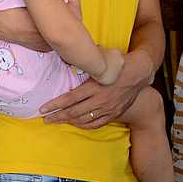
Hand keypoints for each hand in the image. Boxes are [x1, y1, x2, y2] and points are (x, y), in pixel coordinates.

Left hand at [38, 50, 153, 128]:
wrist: (140, 73)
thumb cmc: (119, 63)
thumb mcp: (101, 60)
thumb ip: (85, 63)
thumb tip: (69, 56)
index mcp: (95, 86)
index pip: (70, 98)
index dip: (55, 105)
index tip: (43, 109)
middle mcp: (100, 100)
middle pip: (73, 112)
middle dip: (57, 116)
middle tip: (45, 119)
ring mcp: (107, 109)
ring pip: (83, 119)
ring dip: (68, 121)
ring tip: (57, 121)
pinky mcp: (114, 113)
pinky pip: (96, 124)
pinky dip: (84, 125)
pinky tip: (76, 124)